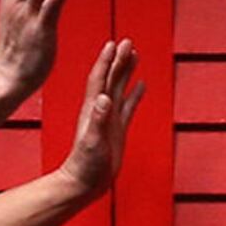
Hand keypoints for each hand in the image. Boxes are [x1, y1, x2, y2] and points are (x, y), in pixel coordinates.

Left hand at [56, 39, 144, 197]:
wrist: (84, 183)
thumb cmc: (85, 165)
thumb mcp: (92, 141)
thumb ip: (99, 120)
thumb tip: (104, 98)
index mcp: (94, 109)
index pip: (100, 78)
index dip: (106, 61)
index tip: (114, 44)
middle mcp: (101, 110)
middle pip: (111, 78)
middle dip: (119, 60)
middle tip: (128, 42)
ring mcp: (110, 118)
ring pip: (120, 88)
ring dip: (127, 71)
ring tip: (135, 54)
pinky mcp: (118, 130)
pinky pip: (128, 106)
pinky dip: (135, 94)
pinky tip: (141, 85)